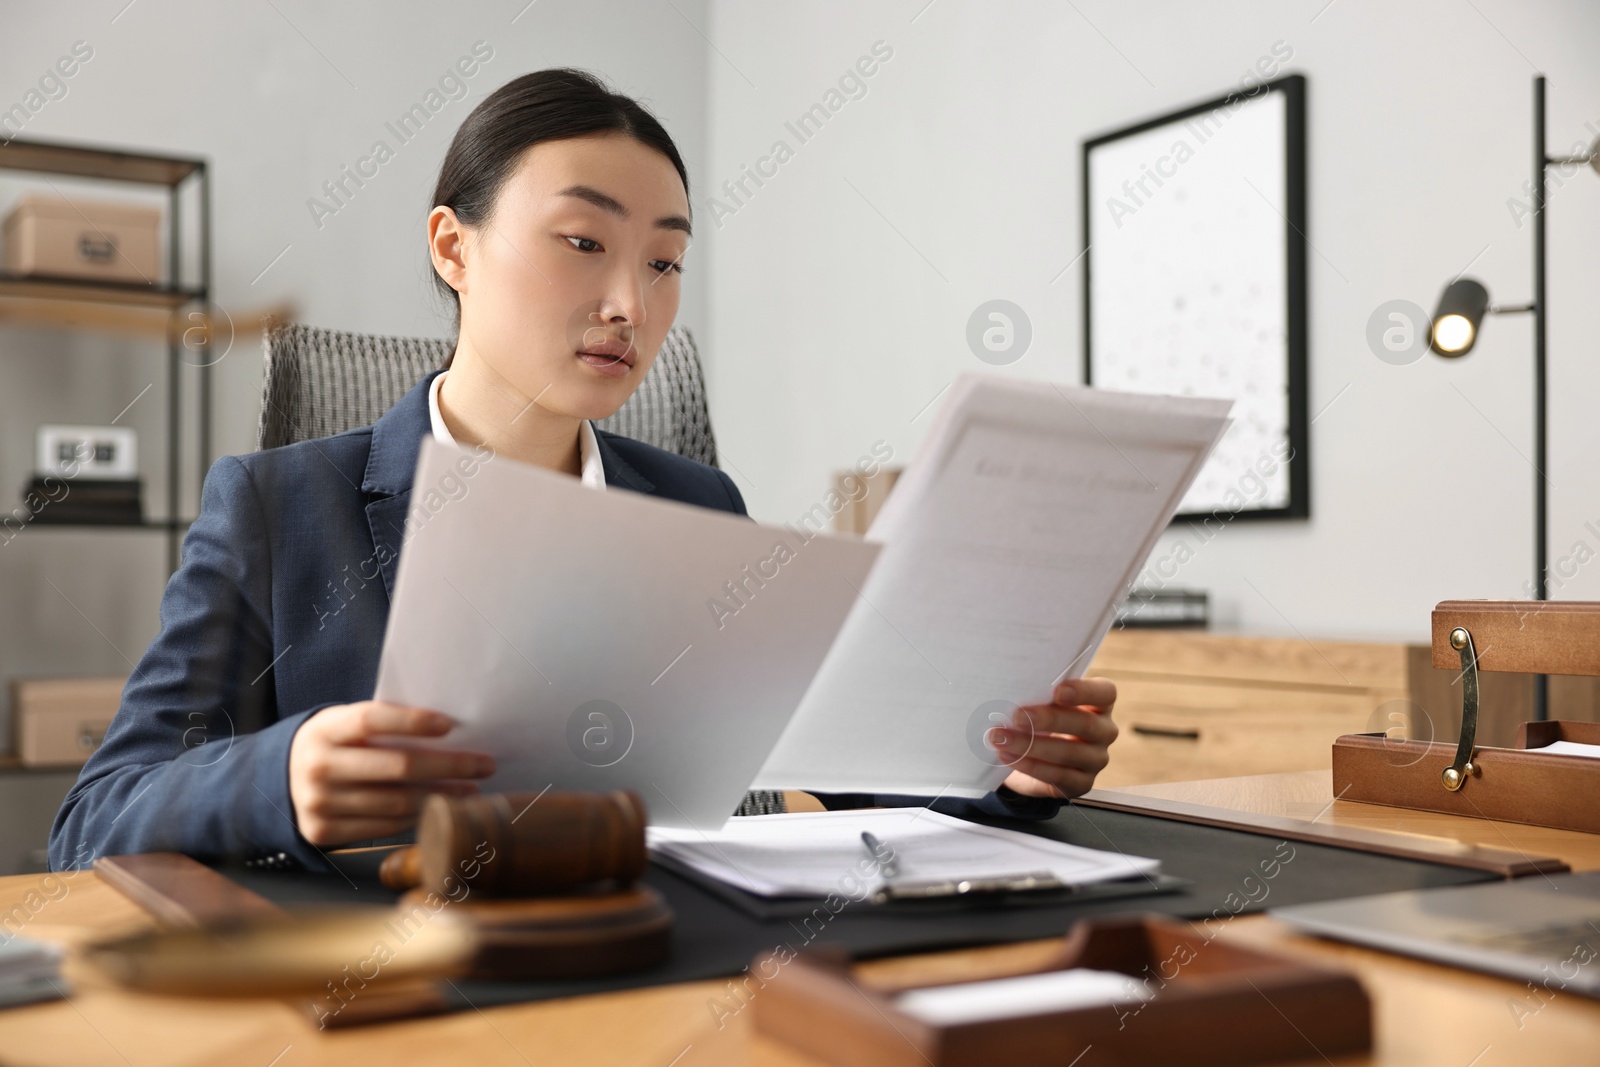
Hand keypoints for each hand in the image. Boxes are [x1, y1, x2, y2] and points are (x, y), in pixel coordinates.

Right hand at [288, 702, 494, 845]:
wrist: (279, 781)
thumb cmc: (333, 745)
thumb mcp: (343, 724)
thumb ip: (381, 724)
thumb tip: (446, 730)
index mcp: (324, 730)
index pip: (371, 721)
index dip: (411, 722)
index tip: (449, 725)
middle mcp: (317, 767)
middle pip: (396, 767)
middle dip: (449, 766)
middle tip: (484, 764)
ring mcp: (318, 803)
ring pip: (396, 802)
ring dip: (442, 796)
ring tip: (471, 790)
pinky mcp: (322, 832)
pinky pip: (383, 827)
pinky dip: (418, 817)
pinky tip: (441, 809)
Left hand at [993, 677, 1117, 799]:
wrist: (1033, 758)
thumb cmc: (1040, 719)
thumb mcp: (1041, 703)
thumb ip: (1036, 694)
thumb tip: (1010, 688)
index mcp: (1100, 703)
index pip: (1105, 693)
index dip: (1084, 691)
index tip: (1058, 691)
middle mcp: (1104, 731)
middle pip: (1086, 724)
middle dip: (1049, 720)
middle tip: (1017, 717)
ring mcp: (1096, 759)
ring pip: (1069, 753)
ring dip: (1030, 746)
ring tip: (1001, 739)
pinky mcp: (1082, 783)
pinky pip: (1058, 776)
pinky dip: (1030, 766)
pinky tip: (1008, 757)